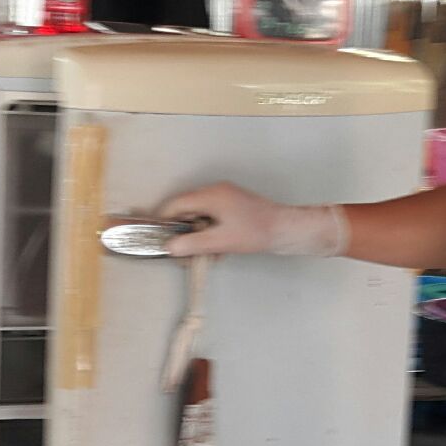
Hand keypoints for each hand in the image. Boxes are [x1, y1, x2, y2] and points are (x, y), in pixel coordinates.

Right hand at [160, 183, 346, 258]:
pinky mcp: (233, 207)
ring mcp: (226, 198)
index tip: (158, 236)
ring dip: (198, 235)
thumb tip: (170, 247)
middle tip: (182, 251)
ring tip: (204, 253)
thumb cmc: (257, 232)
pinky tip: (217, 250)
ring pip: (199, 215)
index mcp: (211, 195)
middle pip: (186, 209)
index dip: (164, 220)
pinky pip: (212, 218)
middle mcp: (216, 192)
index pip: (176, 204)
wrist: (287, 230)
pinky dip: (210, 233)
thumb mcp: (221, 242)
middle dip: (182, 230)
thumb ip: (193, 244)